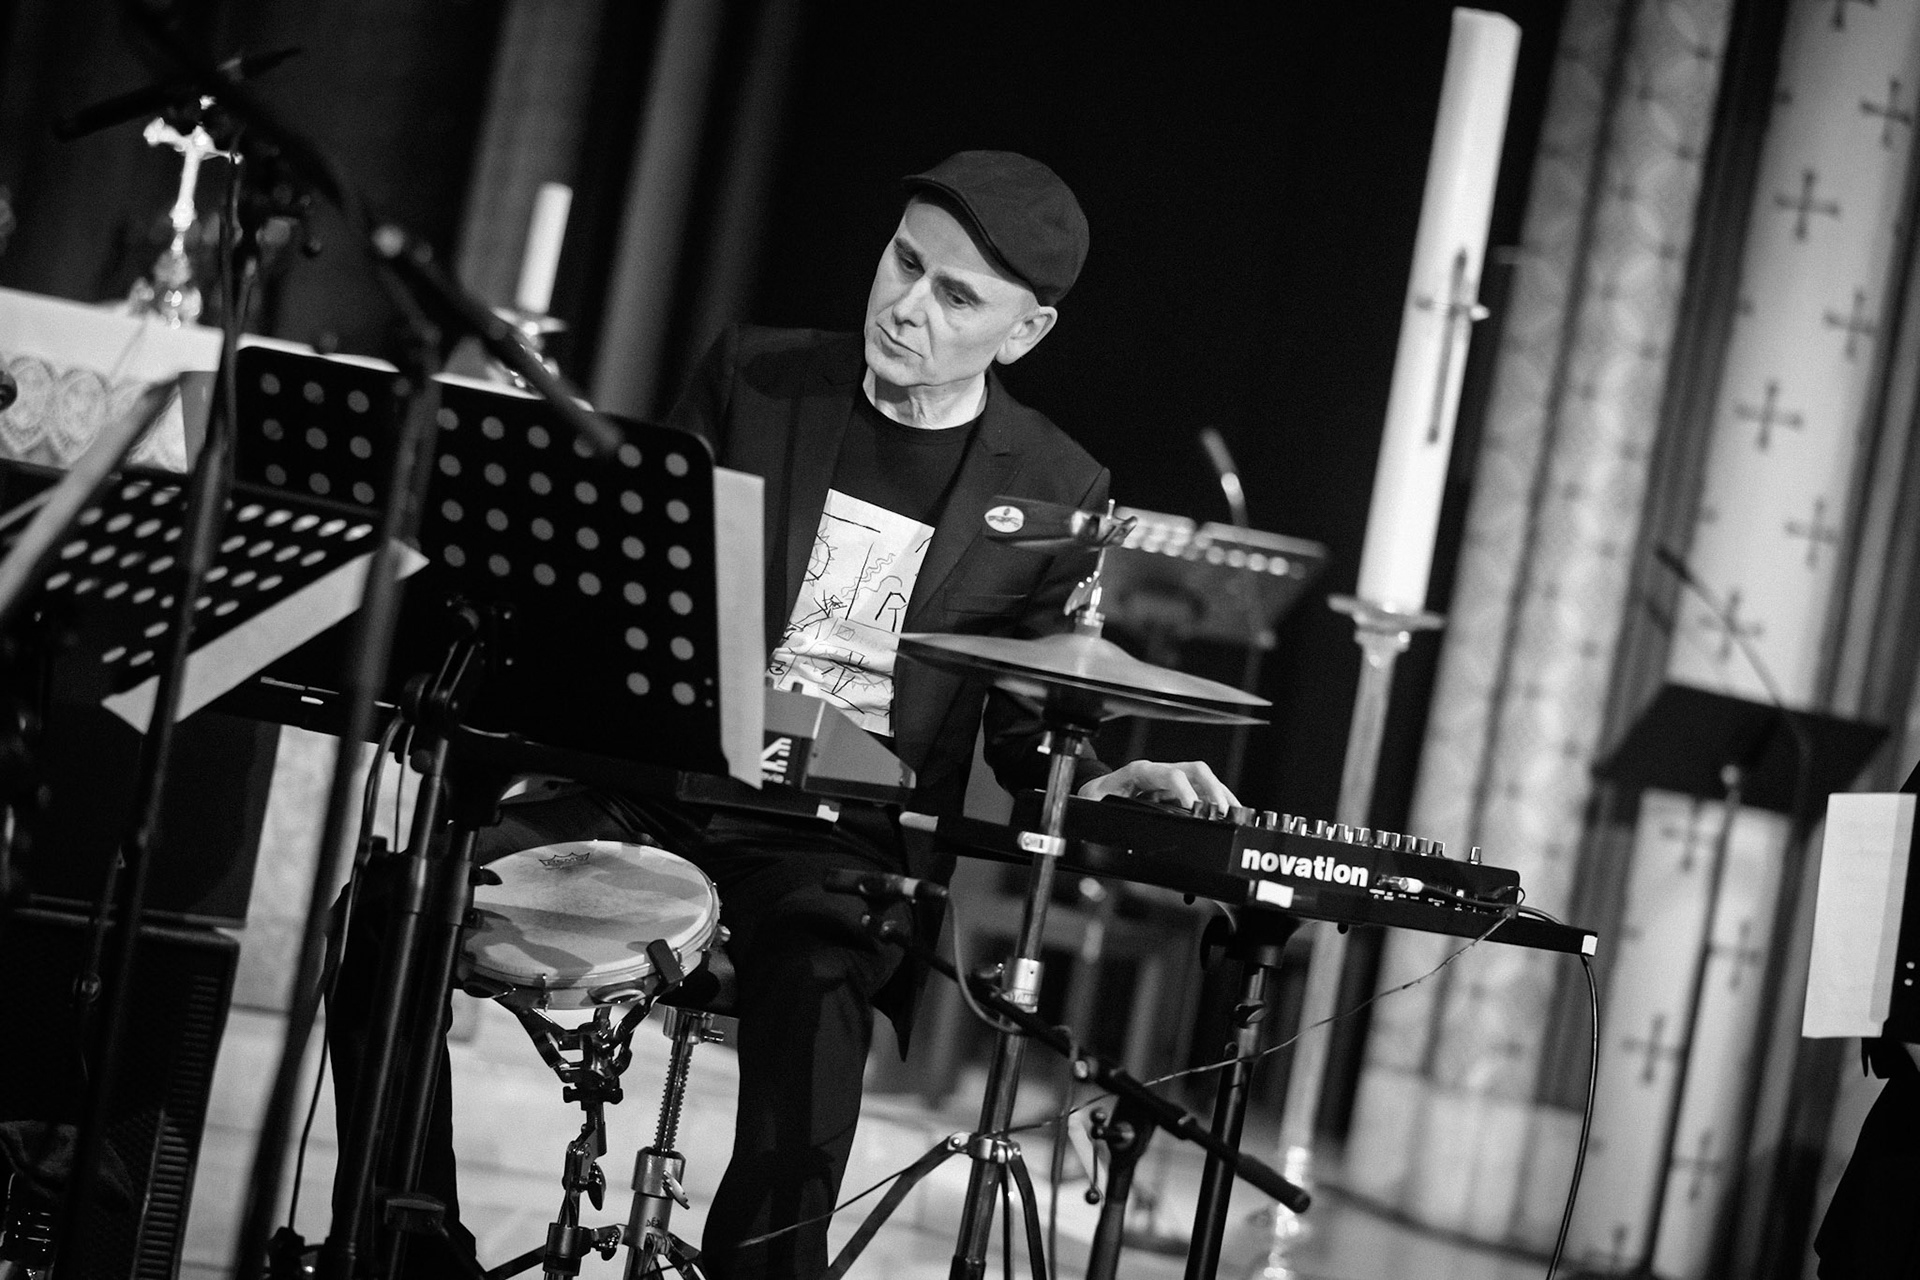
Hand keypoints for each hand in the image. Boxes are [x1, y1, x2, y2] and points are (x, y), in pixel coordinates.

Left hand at [1076, 759, 1237, 808]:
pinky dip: (1217, 800)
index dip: (1183, 790)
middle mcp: (1159, 771)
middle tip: (1222, 810)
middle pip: (1194, 770)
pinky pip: (1202, 790)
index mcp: (1140, 771)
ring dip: (1221, 794)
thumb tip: (1107, 819)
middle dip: (1212, 788)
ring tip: (1234, 812)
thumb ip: (1102, 809)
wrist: (1094, 791)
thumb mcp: (1094, 802)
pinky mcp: (1176, 790)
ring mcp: (1170, 779)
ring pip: (1203, 779)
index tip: (1194, 807)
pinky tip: (1227, 812)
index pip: (1169, 775)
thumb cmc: (1095, 795)